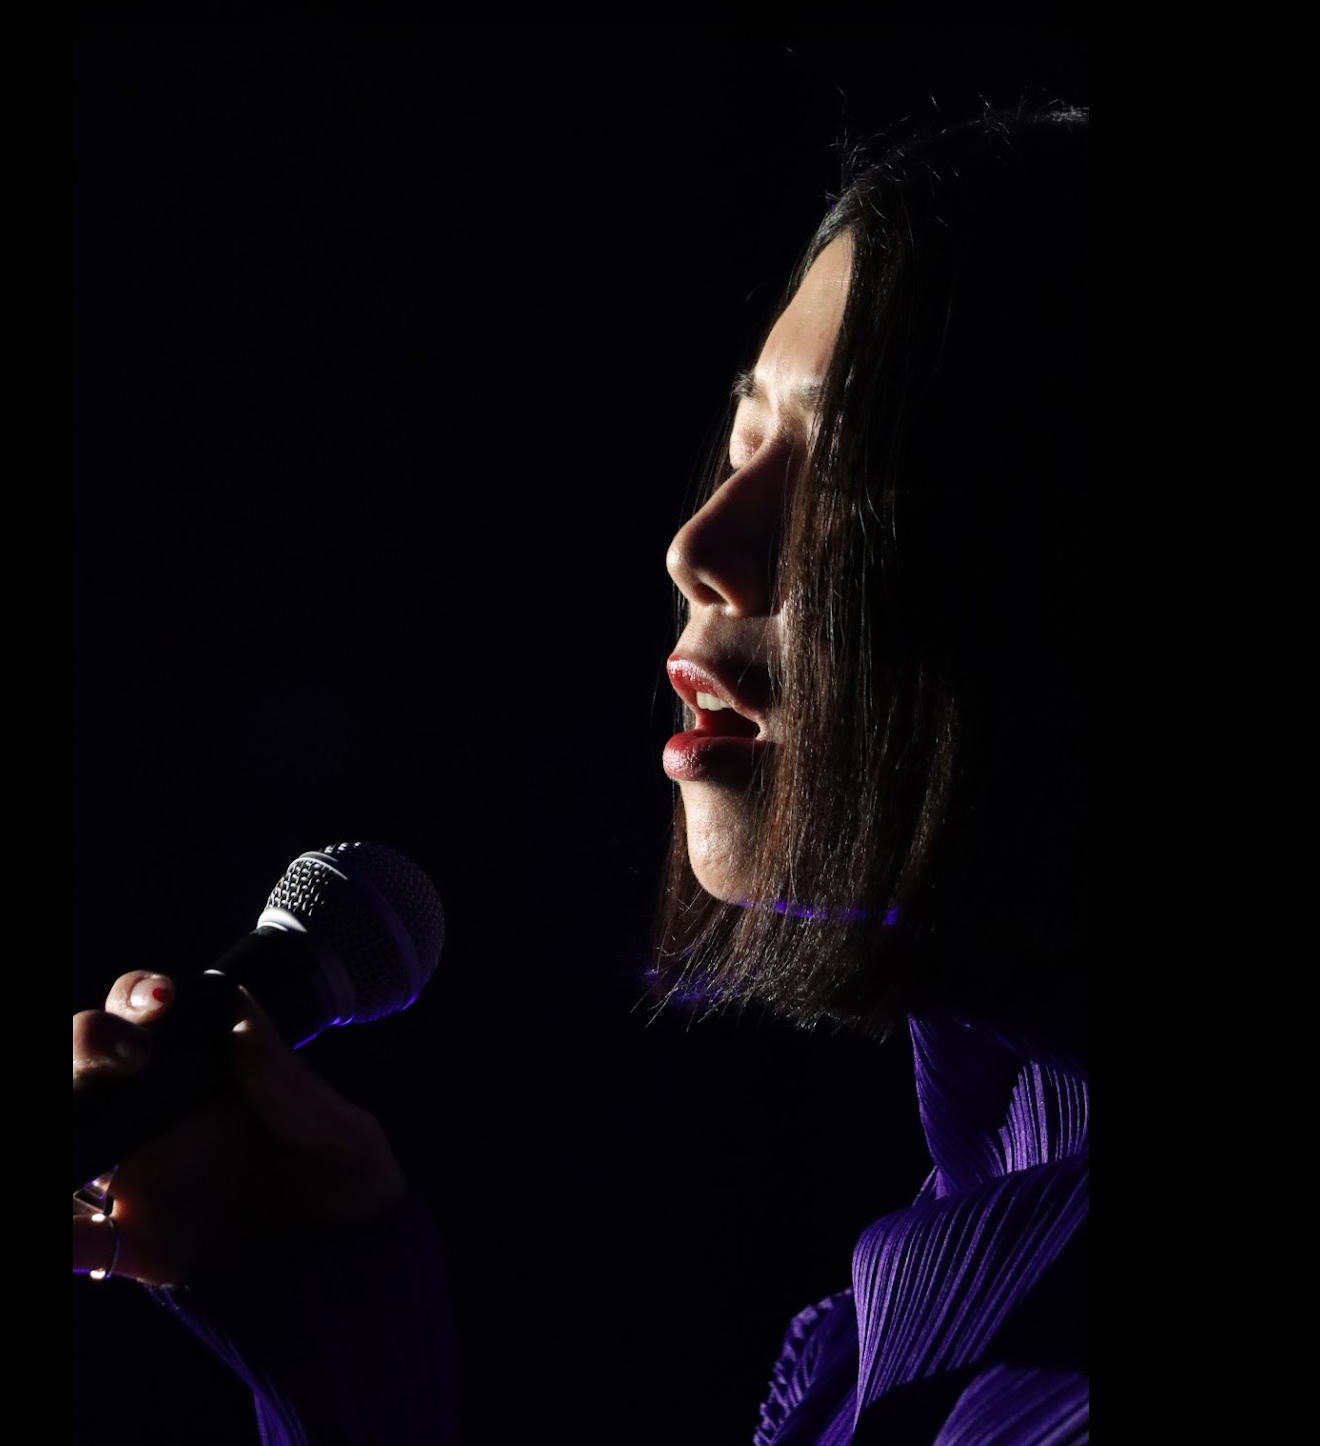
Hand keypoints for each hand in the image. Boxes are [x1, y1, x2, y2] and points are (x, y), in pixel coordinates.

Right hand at [72, 970, 406, 1286]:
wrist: (360, 1263)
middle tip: (126, 1057)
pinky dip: (64, 1236)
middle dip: (85, 1045)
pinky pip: (84, 1240)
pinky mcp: (141, 1246)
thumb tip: (240, 1014)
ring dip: (70, 1131)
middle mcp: (162, 1120)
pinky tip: (68, 1234)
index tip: (160, 1002)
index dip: (137, 996)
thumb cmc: (351, 1177)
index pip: (148, 1017)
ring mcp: (144, 1181)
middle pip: (90, 1069)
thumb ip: (290, 1082)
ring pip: (78, 1140)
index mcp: (209, 1075)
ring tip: (79, 1140)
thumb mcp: (340, 1131)